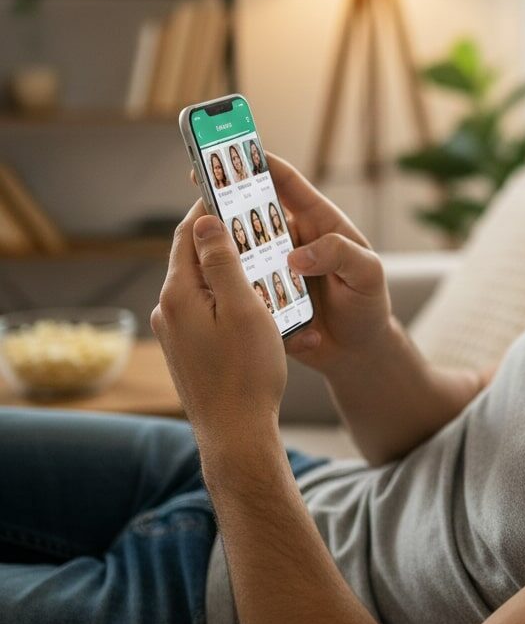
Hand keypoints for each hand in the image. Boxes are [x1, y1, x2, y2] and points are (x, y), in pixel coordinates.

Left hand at [151, 199, 286, 441]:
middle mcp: (167, 311)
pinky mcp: (185, 351)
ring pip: (199, 285)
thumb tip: (205, 220)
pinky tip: (249, 300)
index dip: (209, 208)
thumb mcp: (243, 307)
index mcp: (179, 294)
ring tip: (258, 257)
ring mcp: (174, 334)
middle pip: (192, 257)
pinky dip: (223, 294)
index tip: (230, 189)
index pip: (188, 234)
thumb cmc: (247, 371)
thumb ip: (222, 261)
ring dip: (224, 267)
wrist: (236, 434)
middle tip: (251, 218)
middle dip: (220, 235)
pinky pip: (203, 309)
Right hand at [190, 153, 391, 374]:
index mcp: (318, 222)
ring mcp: (273, 267)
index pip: (287, 184)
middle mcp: (290, 240)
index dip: (262, 163)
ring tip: (200, 243)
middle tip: (199, 191)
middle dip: (226, 199)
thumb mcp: (367, 274)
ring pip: (238, 249)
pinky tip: (217, 292)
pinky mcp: (261, 297)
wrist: (357, 352)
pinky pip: (239, 286)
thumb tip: (296, 255)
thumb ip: (339, 255)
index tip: (234, 150)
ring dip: (220, 245)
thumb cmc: (368, 304)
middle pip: (252, 211)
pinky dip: (228, 286)